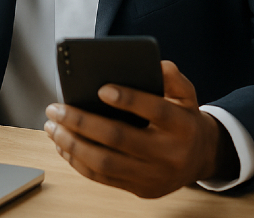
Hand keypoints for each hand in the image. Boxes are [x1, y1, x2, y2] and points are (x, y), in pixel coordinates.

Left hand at [43, 60, 236, 197]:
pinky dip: (78, 161)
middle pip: (120, 139)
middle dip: (82, 122)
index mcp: (182, 126)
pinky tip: (62, 145)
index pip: (155, 111)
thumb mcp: (186, 95)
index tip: (101, 88)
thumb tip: (153, 64)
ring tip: (52, 126)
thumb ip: (171, 77)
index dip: (128, 99)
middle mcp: (169, 154)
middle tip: (56, 108)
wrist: (201, 159)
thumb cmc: (184, 120)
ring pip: (105, 163)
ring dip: (72, 144)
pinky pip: (102, 178)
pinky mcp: (141, 190)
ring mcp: (154, 176)